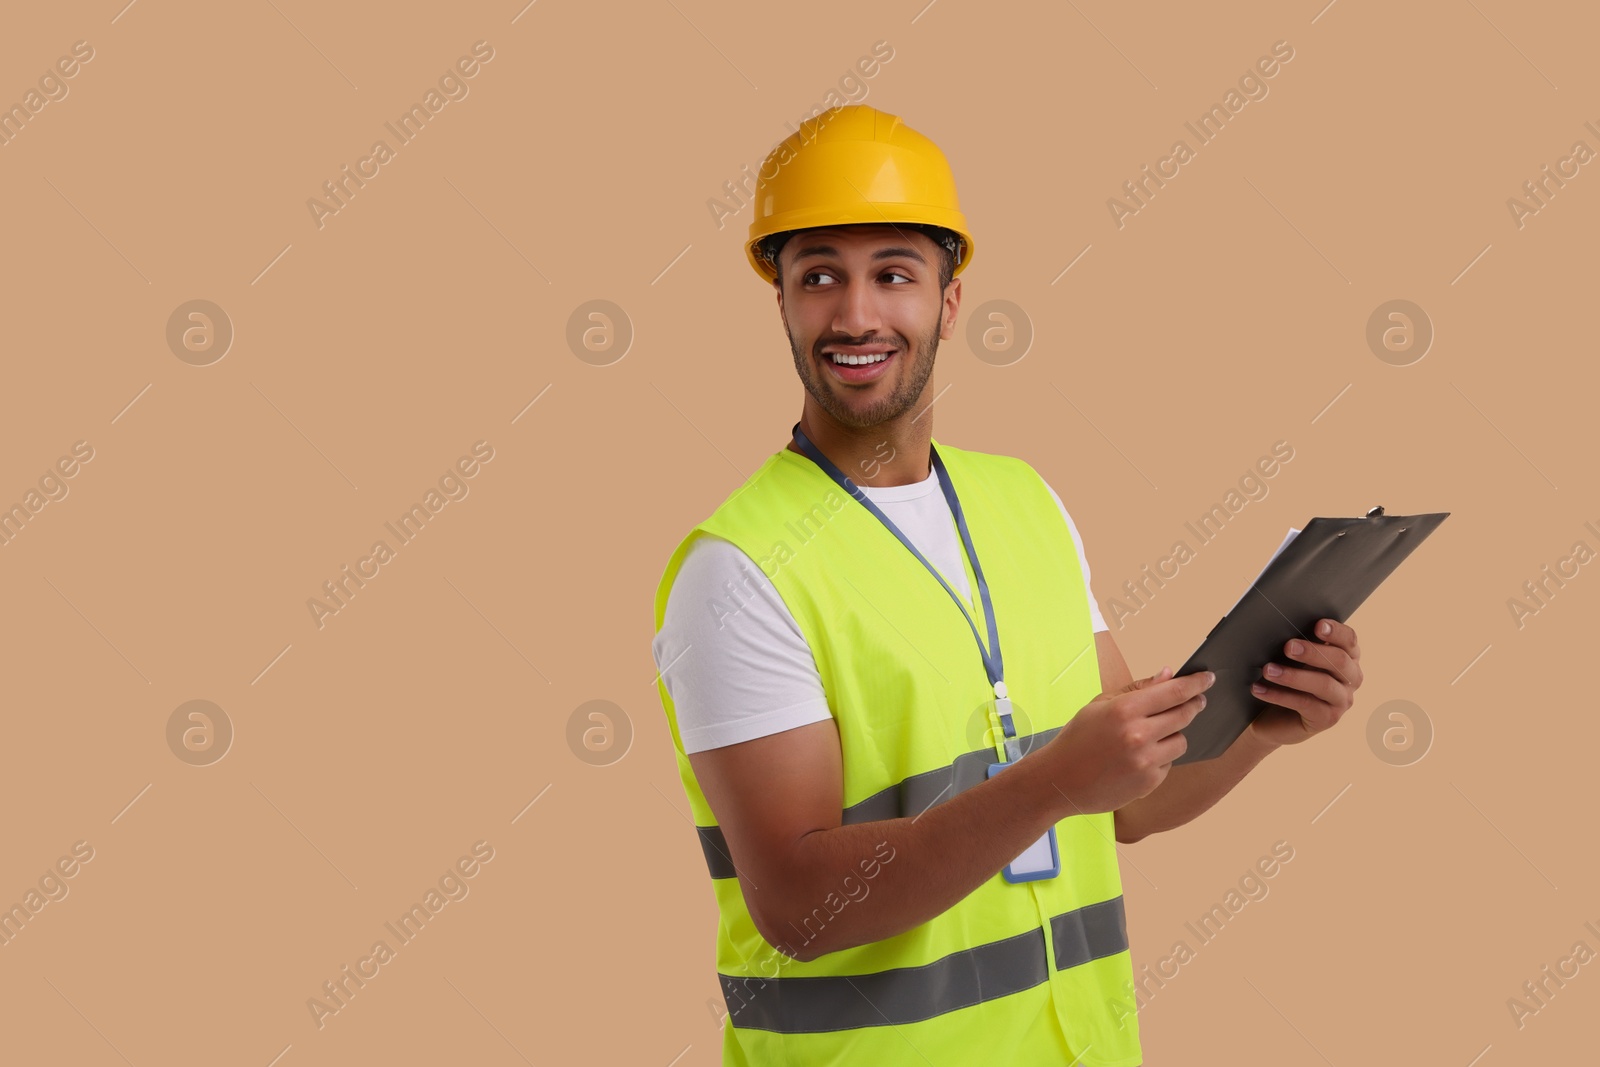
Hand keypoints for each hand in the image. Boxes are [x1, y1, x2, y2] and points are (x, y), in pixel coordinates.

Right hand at [1042, 666, 1215, 815]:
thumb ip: (1137, 689)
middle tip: (1197, 701)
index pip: (1173, 692)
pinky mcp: (1149, 782)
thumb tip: (1168, 675)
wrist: (1059, 780)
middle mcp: (1138, 735)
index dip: (1196, 683)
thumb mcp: (1101, 704)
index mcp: (1125, 710)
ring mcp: (1145, 761)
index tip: (1208, 678)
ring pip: (1181, 741)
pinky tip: (1139, 757)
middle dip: (1194, 705)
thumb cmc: (1078, 738)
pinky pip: (1168, 763)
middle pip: (1184, 715)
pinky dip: (1160, 757)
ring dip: (1174, 735)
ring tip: (1153, 735)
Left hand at [1249, 618, 1363, 746]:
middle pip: (1339, 660)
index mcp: (1348, 656)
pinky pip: (1305, 704)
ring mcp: (1342, 700)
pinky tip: (1259, 689)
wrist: (1273, 716)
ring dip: (1293, 676)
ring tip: (1267, 670)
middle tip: (1287, 647)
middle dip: (1312, 652)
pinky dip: (1280, 696)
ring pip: (1323, 684)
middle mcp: (1351, 678)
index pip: (1349, 640)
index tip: (1318, 625)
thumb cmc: (1285, 677)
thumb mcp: (1292, 658)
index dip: (1336, 631)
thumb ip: (1296, 643)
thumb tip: (1280, 625)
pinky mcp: (1328, 719)